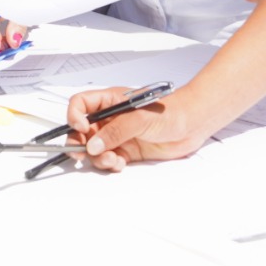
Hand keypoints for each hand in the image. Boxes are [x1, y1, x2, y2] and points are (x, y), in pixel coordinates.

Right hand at [66, 82, 223, 170]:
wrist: (191, 125)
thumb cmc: (171, 111)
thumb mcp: (139, 118)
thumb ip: (115, 131)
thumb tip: (93, 144)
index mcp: (110, 101)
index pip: (80, 104)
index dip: (74, 116)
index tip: (81, 128)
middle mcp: (111, 118)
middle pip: (81, 130)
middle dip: (79, 143)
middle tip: (81, 154)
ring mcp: (118, 135)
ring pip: (94, 149)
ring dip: (98, 157)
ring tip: (111, 159)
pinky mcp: (126, 150)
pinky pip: (108, 159)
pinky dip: (110, 164)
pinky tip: (119, 162)